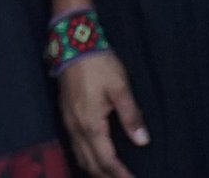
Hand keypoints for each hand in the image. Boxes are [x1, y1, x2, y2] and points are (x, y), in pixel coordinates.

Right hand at [56, 51, 148, 177]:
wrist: (72, 45)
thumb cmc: (99, 64)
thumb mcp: (120, 88)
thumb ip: (131, 116)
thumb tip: (143, 141)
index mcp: (91, 124)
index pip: (107, 160)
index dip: (121, 175)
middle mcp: (76, 128)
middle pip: (91, 164)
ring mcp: (68, 123)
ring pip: (80, 157)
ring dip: (95, 171)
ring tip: (112, 176)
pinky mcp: (65, 116)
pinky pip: (74, 147)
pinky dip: (86, 159)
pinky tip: (95, 159)